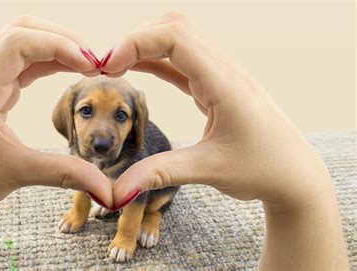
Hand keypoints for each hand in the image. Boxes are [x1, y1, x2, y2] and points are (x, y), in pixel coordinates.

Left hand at [0, 15, 111, 214]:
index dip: (59, 46)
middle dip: (61, 40)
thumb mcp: (18, 173)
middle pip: (20, 31)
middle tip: (93, 62)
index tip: (90, 66)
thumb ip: (65, 173)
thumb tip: (107, 190)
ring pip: (22, 42)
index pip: (18, 42)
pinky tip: (69, 70)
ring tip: (87, 65)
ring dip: (56, 48)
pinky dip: (48, 61)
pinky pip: (22, 61)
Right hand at [101, 12, 348, 268]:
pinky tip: (136, 69)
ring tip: (115, 67)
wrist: (294, 175)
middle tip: (108, 66)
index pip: (176, 37)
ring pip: (179, 40)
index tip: (109, 67)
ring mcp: (221, 76)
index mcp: (224, 84)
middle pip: (175, 27)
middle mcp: (223, 71)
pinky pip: (182, 62)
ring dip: (145, 46)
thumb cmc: (262, 170)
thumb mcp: (208, 170)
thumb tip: (116, 191)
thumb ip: (160, 174)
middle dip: (136, 38)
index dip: (136, 42)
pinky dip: (155, 61)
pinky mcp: (216, 87)